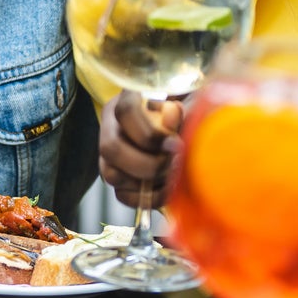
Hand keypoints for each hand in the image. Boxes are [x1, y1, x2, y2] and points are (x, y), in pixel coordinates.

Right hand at [98, 92, 181, 208]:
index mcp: (128, 99)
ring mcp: (110, 152)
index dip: (150, 133)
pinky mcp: (117, 174)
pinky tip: (165, 191)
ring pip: (111, 174)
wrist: (186, 123)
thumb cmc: (186, 111)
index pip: (125, 112)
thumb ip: (178, 112)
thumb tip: (170, 120)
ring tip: (171, 179)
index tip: (175, 144)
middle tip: (173, 167)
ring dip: (146, 184)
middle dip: (147, 165)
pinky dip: (146, 198)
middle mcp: (112, 124)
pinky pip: (121, 194)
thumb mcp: (187, 102)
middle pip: (111, 148)